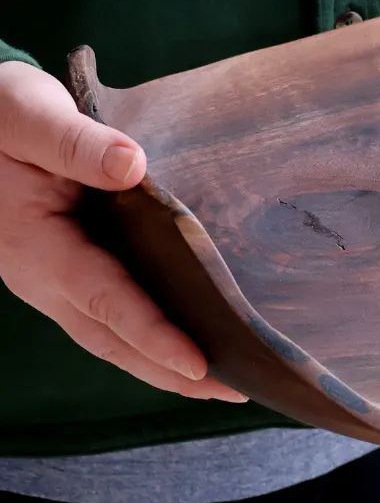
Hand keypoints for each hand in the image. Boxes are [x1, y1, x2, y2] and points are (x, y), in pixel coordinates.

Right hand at [0, 61, 245, 401]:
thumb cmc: (3, 112)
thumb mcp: (33, 116)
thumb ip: (78, 145)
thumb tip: (132, 165)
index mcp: (36, 245)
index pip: (104, 299)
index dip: (152, 334)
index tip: (199, 363)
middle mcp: (40, 275)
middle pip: (109, 337)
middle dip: (168, 371)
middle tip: (233, 390)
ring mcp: (49, 277)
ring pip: (107, 334)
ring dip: (158, 362)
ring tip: (219, 381)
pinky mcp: (62, 267)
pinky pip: (104, 313)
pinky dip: (142, 335)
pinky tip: (180, 339)